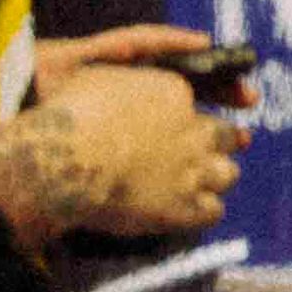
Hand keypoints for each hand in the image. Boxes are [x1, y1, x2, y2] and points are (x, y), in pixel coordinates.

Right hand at [22, 64, 244, 247]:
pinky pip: (213, 211)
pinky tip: (186, 211)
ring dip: (213, 178)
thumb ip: (123, 83)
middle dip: (219, 144)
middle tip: (203, 154)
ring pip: (227, 174)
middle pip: (227, 137)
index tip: (181, 127)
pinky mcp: (184, 208)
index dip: (191, 118)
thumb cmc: (68, 118)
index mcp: (175, 95)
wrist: (64, 161)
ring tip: (196, 185)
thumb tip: (129, 91)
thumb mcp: (96, 79)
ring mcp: (192, 170)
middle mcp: (193, 131)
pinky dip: (202, 211)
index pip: (199, 104)